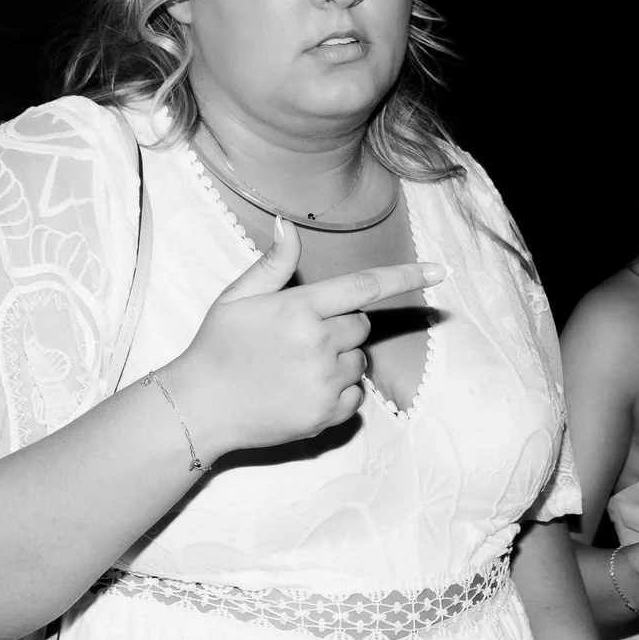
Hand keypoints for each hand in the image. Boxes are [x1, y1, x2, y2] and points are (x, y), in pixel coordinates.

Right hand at [170, 215, 444, 454]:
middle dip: (340, 325)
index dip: (406, 276)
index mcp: (299, 309)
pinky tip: (302, 390)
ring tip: (294, 367)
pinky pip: (356, 396)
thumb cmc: (216, 347)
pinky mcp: (326, 414)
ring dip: (339, 359)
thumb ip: (273, 264)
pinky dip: (338, 392)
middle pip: (361, 325)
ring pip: (359, 361)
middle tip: (300, 336)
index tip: (440, 270)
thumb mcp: (237, 298)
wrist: (198, 409)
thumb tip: (290, 225)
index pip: (364, 286)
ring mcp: (324, 382)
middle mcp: (318, 344)